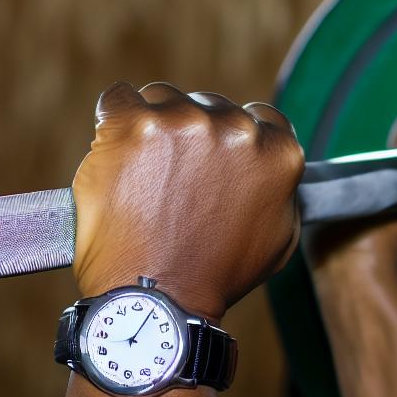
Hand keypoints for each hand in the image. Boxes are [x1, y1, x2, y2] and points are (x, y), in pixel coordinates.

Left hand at [72, 82, 303, 319]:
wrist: (155, 298)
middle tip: (173, 179)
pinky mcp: (132, 123)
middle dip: (193, 136)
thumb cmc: (211, 277)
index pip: (263, 119)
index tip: (215, 158)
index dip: (235, 138)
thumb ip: (281, 193)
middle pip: (211, 105)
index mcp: (276, 155)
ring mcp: (182, 122)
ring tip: (143, 175)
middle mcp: (235, 129)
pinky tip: (117, 155)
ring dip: (154, 127)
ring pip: (165, 99)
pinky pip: (119, 98)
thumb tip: (273, 172)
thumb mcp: (277, 242)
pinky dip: (114, 121)